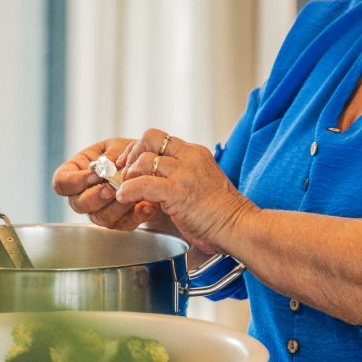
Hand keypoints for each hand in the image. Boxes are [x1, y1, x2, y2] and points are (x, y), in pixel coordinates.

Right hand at [52, 137, 164, 230]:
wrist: (152, 166)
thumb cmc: (128, 152)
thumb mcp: (119, 146)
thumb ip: (111, 154)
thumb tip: (107, 165)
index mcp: (77, 172)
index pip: (62, 183)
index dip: (75, 182)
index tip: (95, 174)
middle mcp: (84, 194)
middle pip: (78, 204)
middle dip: (95, 197)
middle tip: (110, 189)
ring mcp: (100, 210)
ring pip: (100, 218)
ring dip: (116, 207)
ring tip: (131, 195)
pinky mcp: (120, 221)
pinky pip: (123, 224)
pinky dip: (136, 215)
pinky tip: (147, 206)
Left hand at [116, 128, 256, 252]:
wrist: (237, 224)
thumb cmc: (220, 212)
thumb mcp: (201, 182)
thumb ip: (181, 175)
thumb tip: (153, 179)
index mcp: (195, 153)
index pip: (161, 137)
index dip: (140, 147)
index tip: (130, 161)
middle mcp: (190, 157)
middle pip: (150, 138)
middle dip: (132, 153)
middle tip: (124, 171)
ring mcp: (184, 172)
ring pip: (144, 160)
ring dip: (129, 175)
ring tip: (126, 190)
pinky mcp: (178, 191)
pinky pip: (143, 184)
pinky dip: (128, 190)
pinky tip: (124, 198)